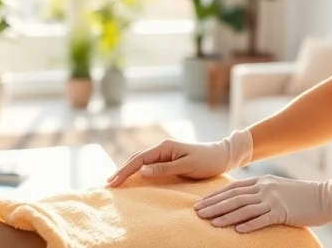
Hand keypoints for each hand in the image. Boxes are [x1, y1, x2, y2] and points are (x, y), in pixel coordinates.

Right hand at [106, 129, 251, 186]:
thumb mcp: (187, 165)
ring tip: (115, 180)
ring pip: (141, 161)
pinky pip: (149, 164)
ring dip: (128, 169)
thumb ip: (165, 168)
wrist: (222, 156)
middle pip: (136, 159)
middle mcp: (162, 148)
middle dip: (122, 170)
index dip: (125, 171)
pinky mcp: (169, 159)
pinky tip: (132, 176)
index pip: (139, 160)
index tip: (113, 182)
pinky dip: (137, 170)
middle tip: (108, 184)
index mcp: (164, 147)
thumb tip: (143, 171)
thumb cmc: (207, 161)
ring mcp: (165, 152)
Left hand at [193, 175, 331, 232]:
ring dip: (225, 216)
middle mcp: (265, 188)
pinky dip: (249, 225)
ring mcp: (273, 199)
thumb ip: (261, 191)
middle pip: (234, 198)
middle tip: (197, 213)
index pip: (233, 189)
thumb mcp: (278, 188)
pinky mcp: (283, 212)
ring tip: (210, 222)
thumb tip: (244, 199)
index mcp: (262, 181)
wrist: (326, 196)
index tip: (201, 203)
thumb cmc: (302, 195)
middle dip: (214, 205)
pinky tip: (237, 231)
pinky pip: (263, 219)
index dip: (215, 196)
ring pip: (244, 208)